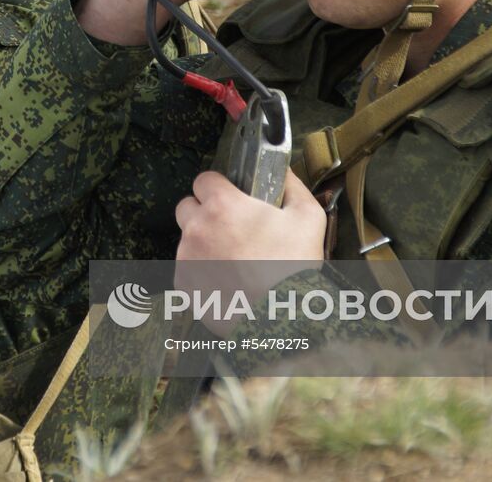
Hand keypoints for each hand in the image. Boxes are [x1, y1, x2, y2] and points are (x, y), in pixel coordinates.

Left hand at [174, 170, 323, 336]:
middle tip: (230, 227)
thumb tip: (284, 171)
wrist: (280, 320)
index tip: (231, 197)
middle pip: (187, 207)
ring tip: (232, 259)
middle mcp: (197, 228)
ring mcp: (186, 258)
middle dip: (204, 213)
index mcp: (222, 206)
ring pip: (187, 240)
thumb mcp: (308, 217)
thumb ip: (292, 187)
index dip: (218, 187)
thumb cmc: (294, 266)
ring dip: (203, 243)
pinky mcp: (183, 285)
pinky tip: (225, 279)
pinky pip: (186, 269)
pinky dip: (201, 271)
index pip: (204, 180)